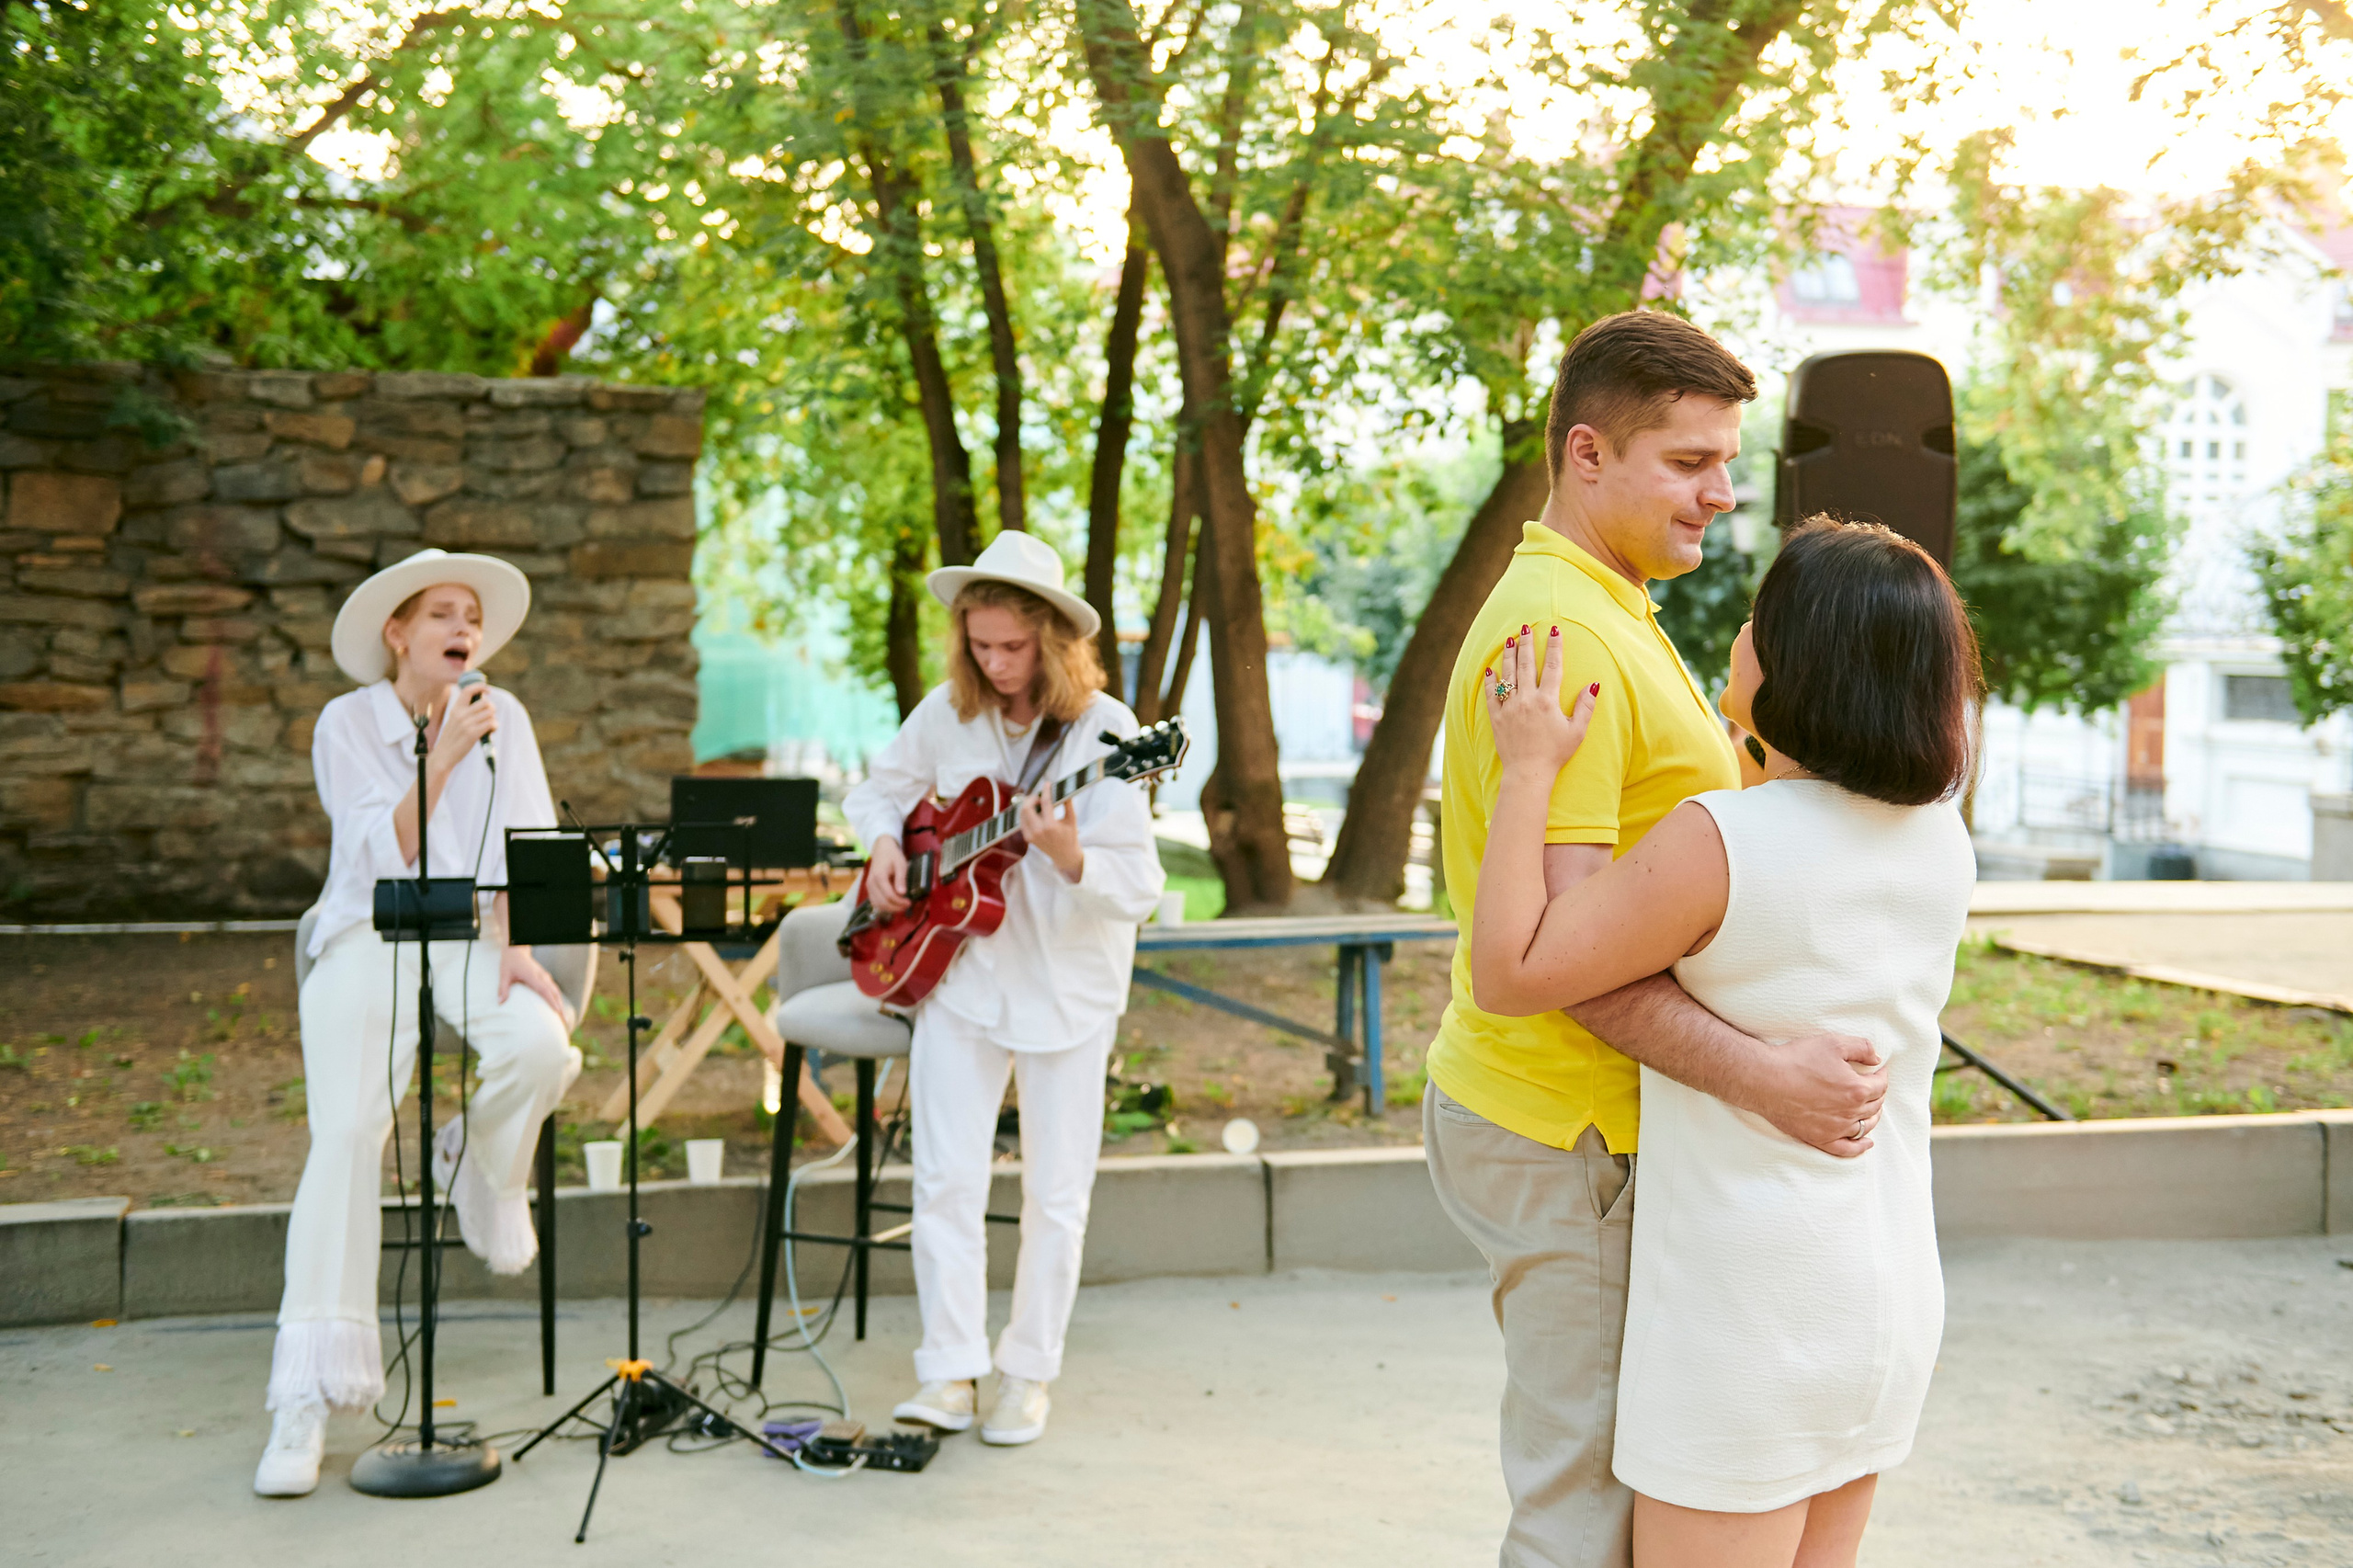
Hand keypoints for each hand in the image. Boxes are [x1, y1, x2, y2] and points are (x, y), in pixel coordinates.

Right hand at [429, 681, 497, 777]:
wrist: (443, 756)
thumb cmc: (452, 738)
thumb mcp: (454, 720)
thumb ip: (465, 712)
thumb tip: (484, 703)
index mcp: (455, 709)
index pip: (467, 690)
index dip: (480, 687)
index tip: (488, 690)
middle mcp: (461, 714)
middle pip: (485, 702)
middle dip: (491, 709)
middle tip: (489, 716)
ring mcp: (466, 724)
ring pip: (490, 713)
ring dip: (493, 719)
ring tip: (489, 726)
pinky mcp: (472, 734)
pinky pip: (491, 723)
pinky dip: (494, 727)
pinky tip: (490, 731)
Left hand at [499, 944, 570, 1026]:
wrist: (517, 950)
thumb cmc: (510, 962)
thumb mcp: (504, 974)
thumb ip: (502, 988)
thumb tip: (500, 1002)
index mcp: (532, 976)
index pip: (544, 990)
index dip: (552, 1001)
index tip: (558, 1011)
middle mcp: (541, 976)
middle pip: (554, 993)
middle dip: (560, 1007)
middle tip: (564, 1021)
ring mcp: (544, 976)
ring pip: (556, 991)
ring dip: (561, 1003)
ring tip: (563, 1017)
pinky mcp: (545, 977)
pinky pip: (554, 989)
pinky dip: (557, 998)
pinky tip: (558, 1007)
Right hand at [864, 836, 909, 914]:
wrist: (881, 849)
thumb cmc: (892, 856)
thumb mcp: (901, 865)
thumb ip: (901, 879)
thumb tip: (902, 893)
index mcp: (879, 877)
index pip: (889, 896)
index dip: (900, 902)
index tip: (909, 902)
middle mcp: (871, 883)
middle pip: (883, 903)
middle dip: (896, 907)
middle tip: (907, 906)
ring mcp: (869, 887)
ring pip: (878, 905)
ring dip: (890, 909)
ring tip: (901, 906)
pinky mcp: (869, 889)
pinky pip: (875, 902)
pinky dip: (884, 906)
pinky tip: (893, 905)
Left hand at [1017, 790, 1083, 880]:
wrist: (1064, 855)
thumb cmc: (1070, 837)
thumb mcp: (1072, 820)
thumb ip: (1068, 804)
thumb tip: (1064, 789)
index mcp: (1050, 826)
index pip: (1045, 803)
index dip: (1045, 791)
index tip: (1047, 783)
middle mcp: (1038, 831)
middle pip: (1027, 807)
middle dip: (1032, 797)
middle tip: (1039, 794)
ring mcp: (1031, 835)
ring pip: (1022, 813)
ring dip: (1028, 804)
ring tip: (1037, 802)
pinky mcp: (1028, 838)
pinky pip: (1022, 821)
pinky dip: (1026, 813)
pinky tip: (1034, 810)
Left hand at [1484, 625, 1597, 778]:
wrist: (1528, 773)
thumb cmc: (1555, 754)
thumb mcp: (1577, 732)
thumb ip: (1585, 707)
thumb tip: (1593, 684)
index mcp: (1547, 701)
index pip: (1552, 666)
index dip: (1554, 646)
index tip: (1554, 630)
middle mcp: (1527, 700)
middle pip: (1526, 664)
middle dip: (1526, 643)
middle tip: (1526, 627)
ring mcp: (1509, 708)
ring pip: (1508, 675)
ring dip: (1508, 656)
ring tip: (1509, 640)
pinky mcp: (1496, 718)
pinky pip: (1491, 695)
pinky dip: (1490, 681)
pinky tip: (1490, 669)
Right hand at [1749, 1032, 1888, 1156]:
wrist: (1764, 1079)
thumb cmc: (1796, 1060)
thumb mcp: (1832, 1043)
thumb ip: (1861, 1048)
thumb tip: (1876, 1059)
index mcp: (1857, 1089)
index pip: (1881, 1085)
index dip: (1881, 1075)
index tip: (1877, 1069)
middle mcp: (1850, 1112)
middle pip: (1875, 1106)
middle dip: (1877, 1093)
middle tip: (1871, 1084)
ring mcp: (1835, 1128)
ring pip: (1865, 1126)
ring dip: (1872, 1116)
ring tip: (1869, 1108)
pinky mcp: (1819, 1138)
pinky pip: (1846, 1149)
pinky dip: (1860, 1147)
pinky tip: (1866, 1142)